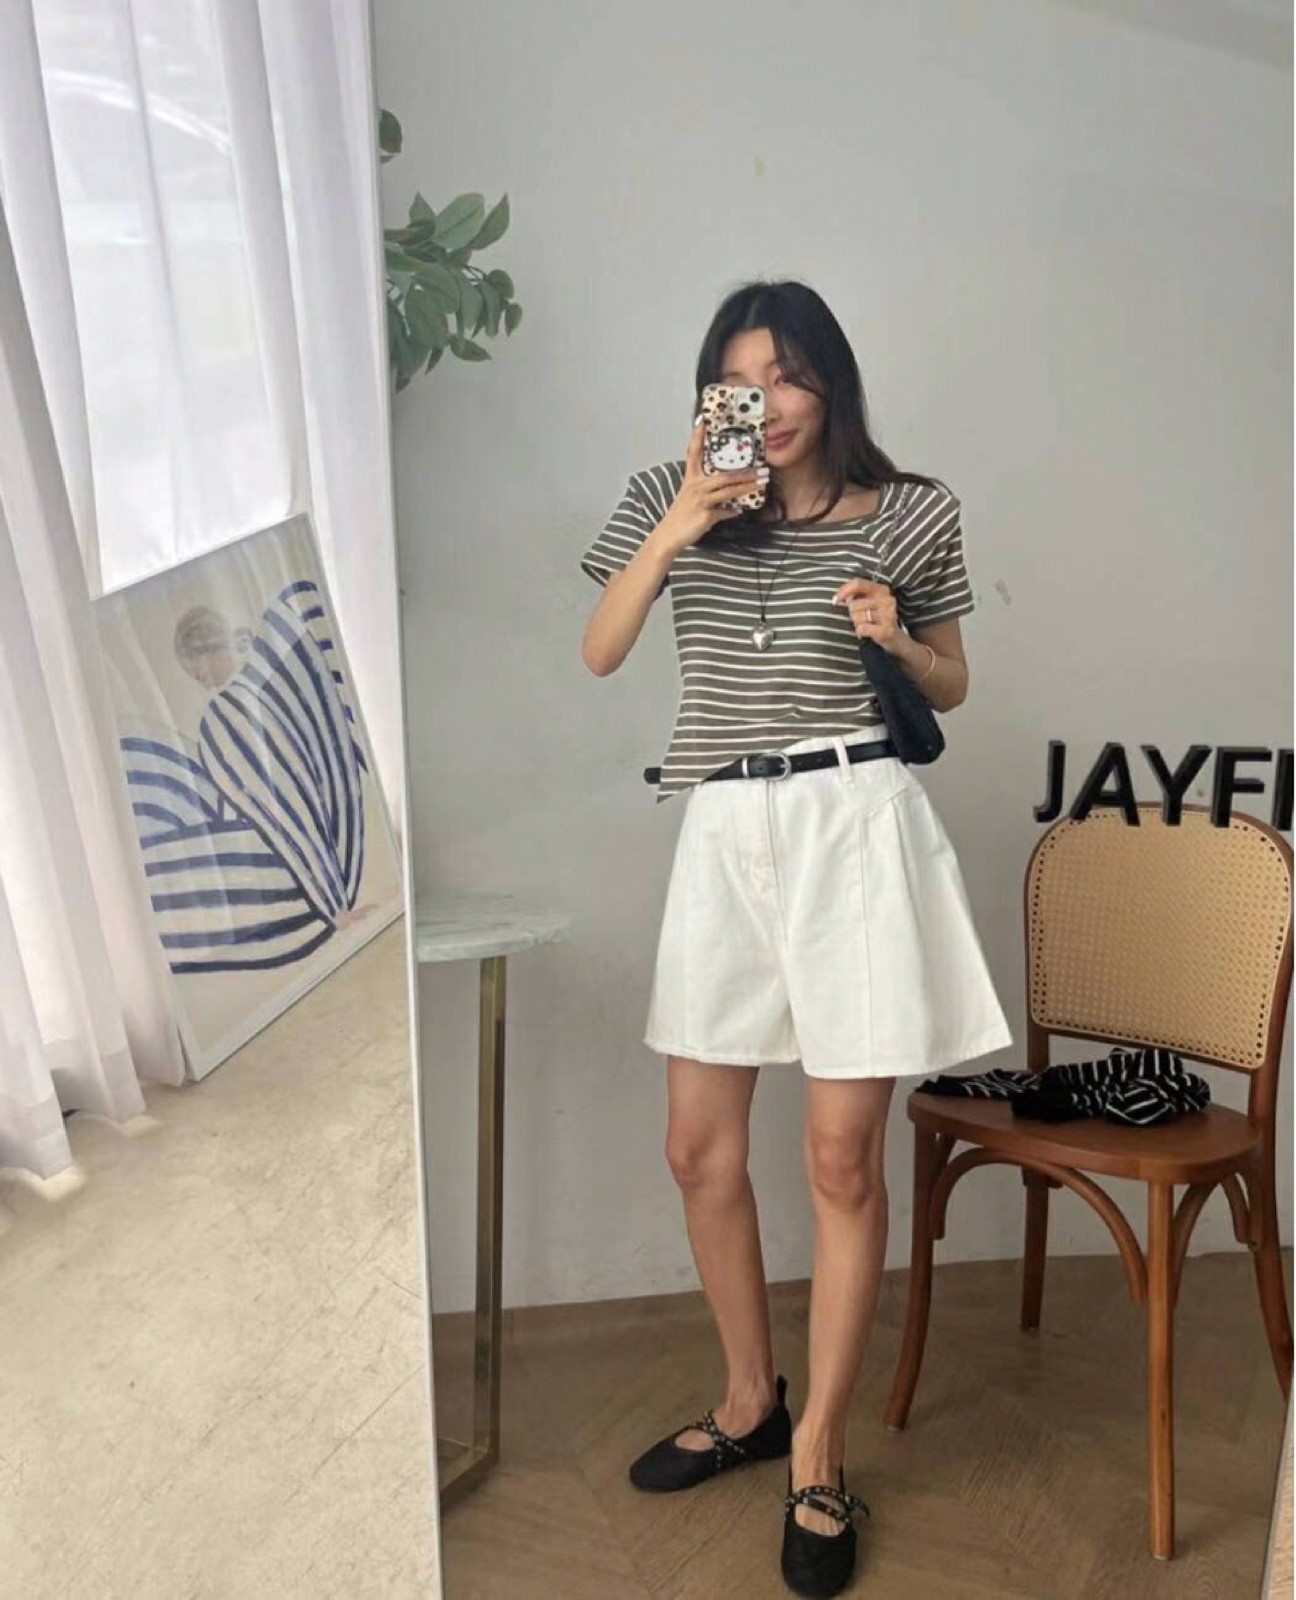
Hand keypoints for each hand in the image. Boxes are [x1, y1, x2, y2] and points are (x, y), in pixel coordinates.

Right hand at [657, 418, 768, 550]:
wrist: (669, 535)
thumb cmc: (680, 516)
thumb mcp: (692, 499)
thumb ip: (710, 495)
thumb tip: (731, 501)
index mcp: (690, 479)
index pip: (694, 452)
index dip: (697, 436)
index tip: (702, 419)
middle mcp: (695, 486)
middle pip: (724, 475)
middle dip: (746, 472)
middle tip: (763, 468)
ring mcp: (700, 500)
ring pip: (728, 490)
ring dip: (748, 486)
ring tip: (762, 483)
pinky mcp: (705, 514)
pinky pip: (725, 511)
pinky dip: (733, 511)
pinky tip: (741, 510)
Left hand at [832, 578, 901, 651]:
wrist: (894, 638)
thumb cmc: (876, 618)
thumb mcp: (869, 601)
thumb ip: (855, 595)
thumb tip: (839, 597)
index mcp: (881, 589)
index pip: (858, 584)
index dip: (844, 591)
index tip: (836, 600)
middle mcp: (887, 600)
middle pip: (854, 604)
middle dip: (852, 613)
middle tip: (862, 617)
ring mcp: (889, 615)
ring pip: (857, 617)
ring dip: (857, 623)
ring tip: (866, 624)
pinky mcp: (886, 630)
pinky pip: (861, 629)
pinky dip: (860, 631)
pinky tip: (867, 632)